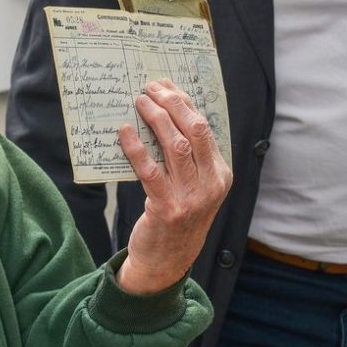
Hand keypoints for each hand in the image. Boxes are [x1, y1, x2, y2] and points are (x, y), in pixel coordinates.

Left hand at [117, 79, 232, 294]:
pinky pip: (150, 171)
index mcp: (220, 174)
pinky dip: (136, 148)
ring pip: (175, 146)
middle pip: (194, 130)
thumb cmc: (176, 214)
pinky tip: (125, 132)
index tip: (165, 85)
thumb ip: (185, 155)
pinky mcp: (167, 209)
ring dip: (155, 119)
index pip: (204, 127)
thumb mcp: (192, 185)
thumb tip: (163, 112)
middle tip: (150, 88)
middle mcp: (211, 184)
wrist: (167, 261)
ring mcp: (191, 197)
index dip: (184, 102)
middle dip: (172, 103)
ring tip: (139, 102)